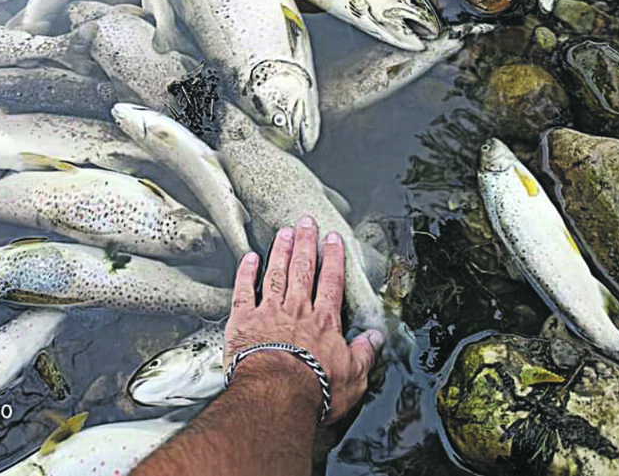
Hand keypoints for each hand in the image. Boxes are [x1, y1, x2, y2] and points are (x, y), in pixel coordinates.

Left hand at [224, 216, 383, 424]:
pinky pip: (244, 290)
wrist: (276, 394)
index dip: (333, 258)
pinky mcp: (243, 321)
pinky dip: (246, 272)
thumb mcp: (354, 376)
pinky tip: (250, 258)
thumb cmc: (315, 390)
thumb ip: (365, 353)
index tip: (332, 240)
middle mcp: (297, 310)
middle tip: (306, 222)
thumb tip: (375, 339)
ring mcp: (269, 312)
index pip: (331, 282)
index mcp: (324, 321)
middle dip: (306, 243)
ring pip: (276, 273)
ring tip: (284, 232)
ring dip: (281, 251)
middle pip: (303, 269)